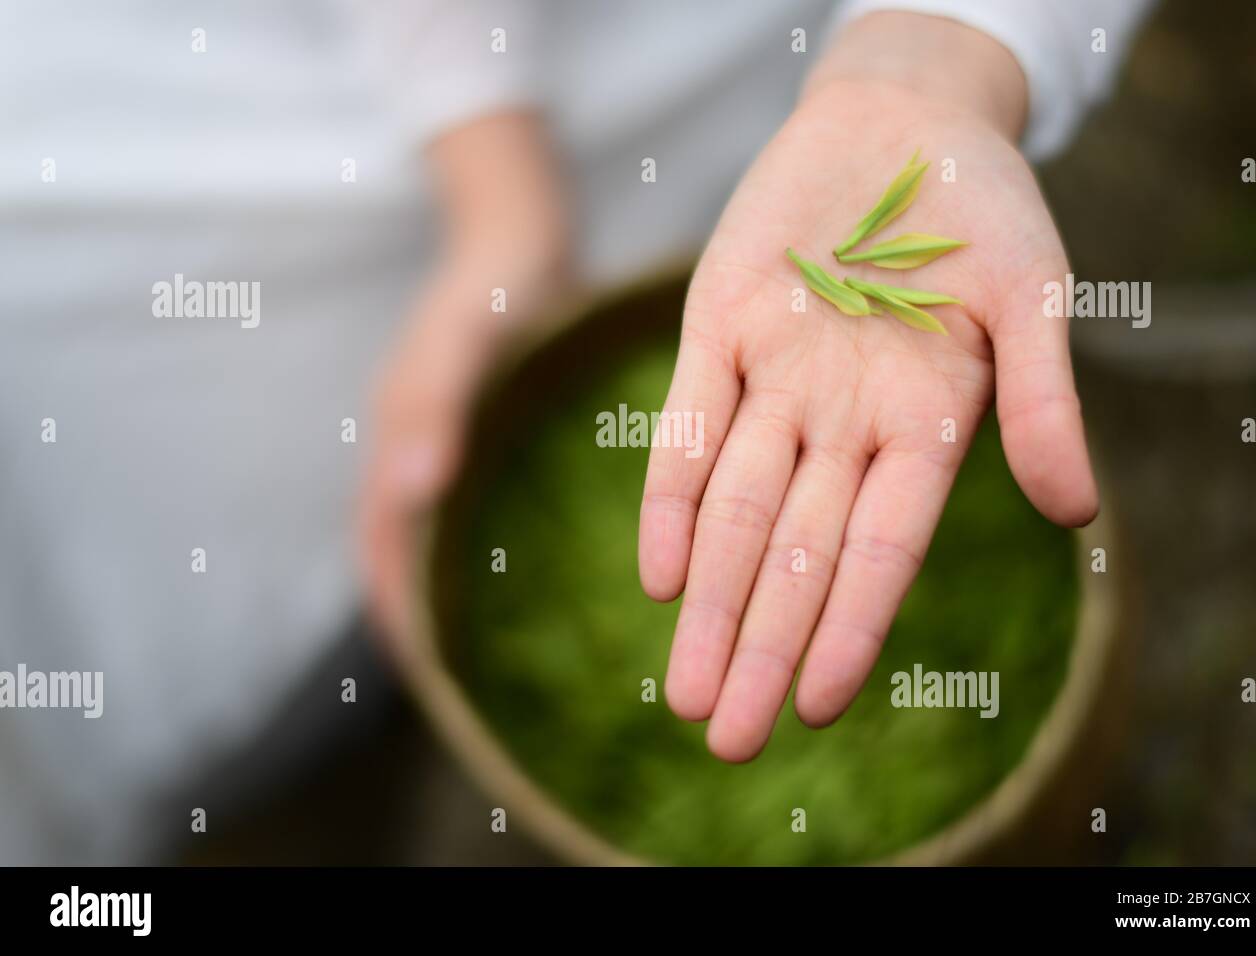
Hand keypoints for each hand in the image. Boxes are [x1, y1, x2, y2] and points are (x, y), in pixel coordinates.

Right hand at [360, 111, 568, 647]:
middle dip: (422, 606)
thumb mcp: (463, 337)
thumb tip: (412, 492)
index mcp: (401, 436)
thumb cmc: (495, 281)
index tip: (423, 668)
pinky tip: (525, 563)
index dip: (398, 603)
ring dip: (454, 577)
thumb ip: (436, 404)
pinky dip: (483, 537)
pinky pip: (473, 497)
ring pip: (438, 525)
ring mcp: (446, 435)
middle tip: (460, 674)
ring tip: (493, 636)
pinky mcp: (482, 425)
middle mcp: (415, 443)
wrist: (521, 228)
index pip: (385, 541)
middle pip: (404, 543)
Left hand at [638, 13, 1097, 761]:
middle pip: (794, 554)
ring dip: (706, 600)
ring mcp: (775, 379)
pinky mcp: (714, 328)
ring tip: (684, 689)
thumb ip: (1046, 401)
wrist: (898, 120)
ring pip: (732, 510)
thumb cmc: (983, 208)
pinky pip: (686, 425)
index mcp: (924, 424)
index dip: (848, 625)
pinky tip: (657, 575)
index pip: (881, 549)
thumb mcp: (1033, 294)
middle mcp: (842, 421)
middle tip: (724, 739)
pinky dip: (668, 495)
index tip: (815, 705)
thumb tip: (1078, 513)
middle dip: (759, 645)